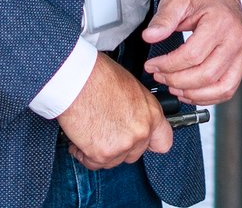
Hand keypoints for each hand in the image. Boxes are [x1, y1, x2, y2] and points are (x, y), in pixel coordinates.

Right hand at [56, 53, 172, 169]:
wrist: (78, 80)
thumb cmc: (100, 77)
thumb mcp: (132, 89)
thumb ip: (138, 110)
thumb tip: (133, 119)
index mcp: (151, 114)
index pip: (163, 142)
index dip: (150, 144)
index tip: (142, 142)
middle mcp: (141, 132)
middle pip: (134, 154)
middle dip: (120, 146)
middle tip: (107, 132)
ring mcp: (123, 145)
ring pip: (114, 161)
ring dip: (101, 150)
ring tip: (91, 131)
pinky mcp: (102, 153)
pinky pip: (94, 163)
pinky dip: (84, 154)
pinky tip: (80, 140)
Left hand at [142, 0, 241, 104]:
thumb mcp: (177, 0)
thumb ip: (164, 19)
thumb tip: (150, 36)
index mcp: (220, 22)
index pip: (193, 55)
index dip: (168, 65)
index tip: (152, 65)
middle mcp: (235, 39)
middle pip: (206, 74)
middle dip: (177, 81)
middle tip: (160, 77)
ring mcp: (241, 53)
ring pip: (220, 87)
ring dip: (193, 93)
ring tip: (173, 86)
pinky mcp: (241, 62)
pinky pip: (228, 89)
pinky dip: (208, 97)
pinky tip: (190, 91)